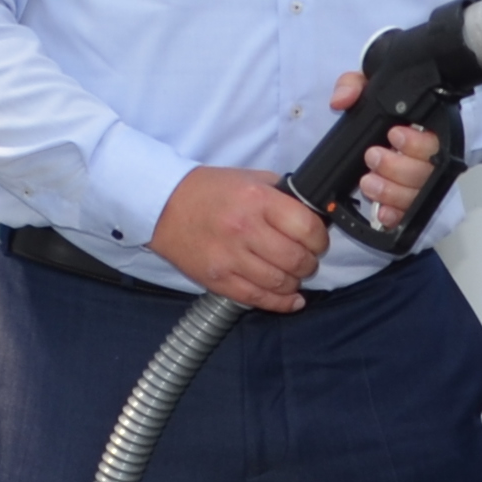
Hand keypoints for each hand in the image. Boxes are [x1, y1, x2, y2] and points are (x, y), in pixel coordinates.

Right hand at [152, 165, 329, 311]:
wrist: (162, 206)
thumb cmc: (209, 191)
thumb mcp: (249, 179)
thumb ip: (280, 195)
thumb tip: (312, 214)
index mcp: (256, 200)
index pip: (306, 227)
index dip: (319, 238)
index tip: (317, 241)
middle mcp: (244, 229)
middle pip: (296, 259)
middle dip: (309, 263)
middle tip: (307, 259)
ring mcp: (229, 258)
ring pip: (279, 282)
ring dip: (295, 282)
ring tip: (294, 275)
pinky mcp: (217, 280)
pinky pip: (257, 299)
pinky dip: (280, 303)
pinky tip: (291, 299)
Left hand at [329, 70, 446, 242]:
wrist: (385, 130)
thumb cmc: (385, 110)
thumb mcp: (369, 85)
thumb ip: (354, 84)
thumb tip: (341, 101)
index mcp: (426, 129)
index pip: (435, 141)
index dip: (416, 144)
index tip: (394, 135)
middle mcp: (427, 158)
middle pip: (425, 173)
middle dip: (396, 167)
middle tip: (372, 156)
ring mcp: (420, 183)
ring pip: (416, 195)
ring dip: (391, 191)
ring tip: (368, 182)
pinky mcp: (408, 202)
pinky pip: (408, 215)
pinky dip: (395, 215)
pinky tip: (381, 211)